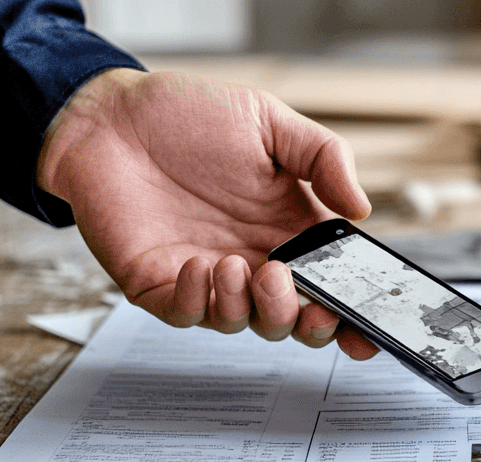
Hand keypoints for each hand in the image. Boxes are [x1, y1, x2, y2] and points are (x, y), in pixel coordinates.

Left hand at [36, 67, 378, 358]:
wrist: (109, 114)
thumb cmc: (185, 114)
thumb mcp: (268, 121)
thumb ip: (323, 158)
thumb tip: (361, 209)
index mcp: (287, 227)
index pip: (331, 283)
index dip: (355, 313)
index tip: (371, 327)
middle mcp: (252, 258)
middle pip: (294, 319)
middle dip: (305, 322)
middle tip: (292, 287)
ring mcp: (207, 276)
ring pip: (245, 323)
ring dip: (249, 306)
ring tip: (237, 265)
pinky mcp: (160, 283)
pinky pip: (187, 314)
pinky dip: (200, 302)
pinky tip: (200, 268)